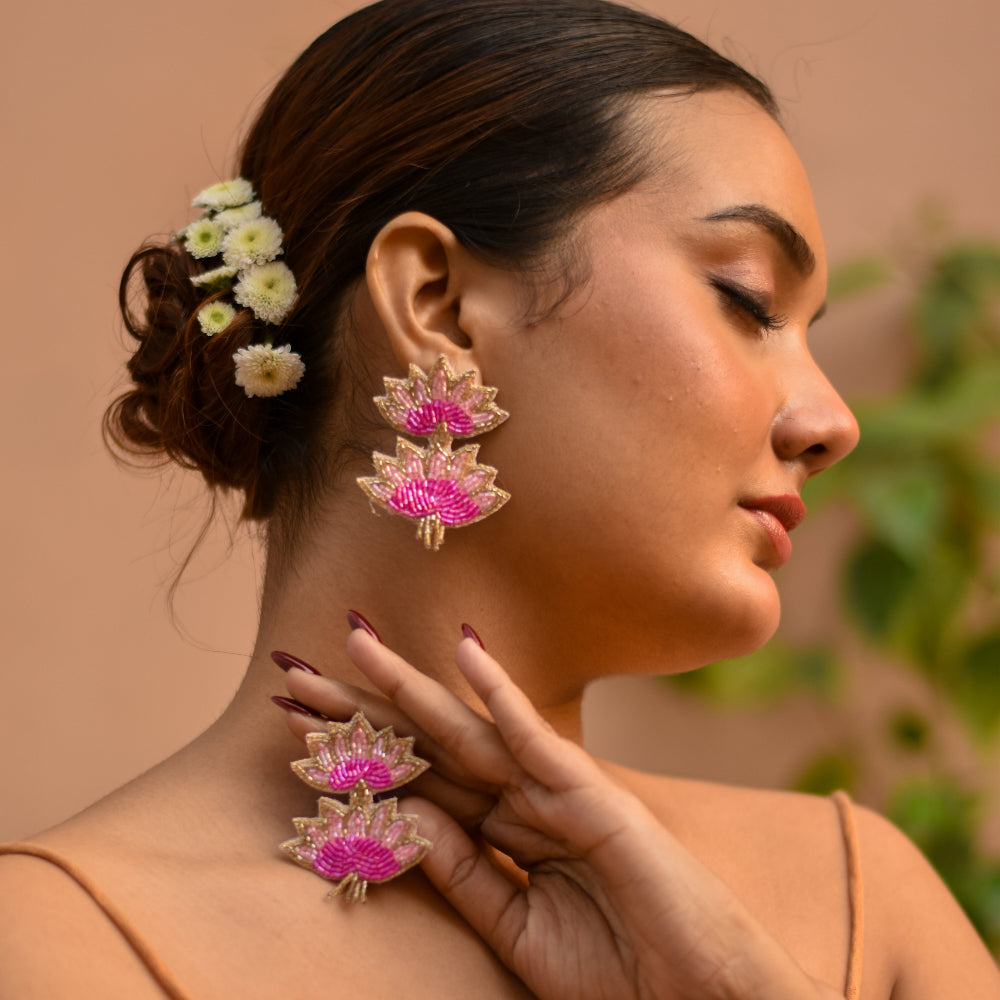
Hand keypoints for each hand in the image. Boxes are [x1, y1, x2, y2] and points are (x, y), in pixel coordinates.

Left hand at [279, 630, 842, 999]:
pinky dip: (502, 693)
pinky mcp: (593, 796)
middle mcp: (519, 797)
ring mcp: (555, 789)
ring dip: (404, 688)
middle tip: (290, 670)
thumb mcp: (513, 929)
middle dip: (356, 708)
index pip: (411, 779)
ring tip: (349, 643)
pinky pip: (537, 738)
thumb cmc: (617, 974)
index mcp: (500, 830)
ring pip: (464, 730)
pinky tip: (465, 647)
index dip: (351, 751)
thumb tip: (394, 817)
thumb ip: (460, 871)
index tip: (292, 725)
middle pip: (423, 743)